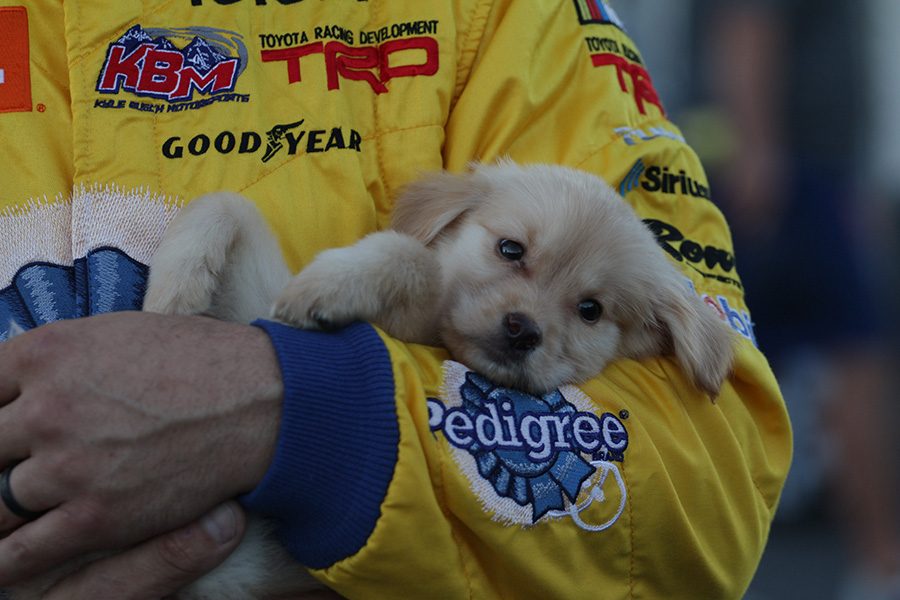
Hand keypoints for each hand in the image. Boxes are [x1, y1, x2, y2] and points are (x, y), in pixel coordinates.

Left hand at [0, 312, 282, 585]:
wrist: (260, 400)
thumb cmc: (198, 357)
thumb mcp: (114, 332)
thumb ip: (55, 357)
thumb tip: (18, 380)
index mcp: (45, 353)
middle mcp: (45, 409)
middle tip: (3, 470)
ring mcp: (67, 466)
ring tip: (2, 512)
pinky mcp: (96, 516)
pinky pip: (22, 553)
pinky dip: (4, 561)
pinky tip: (2, 558)